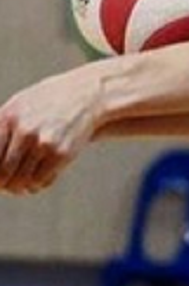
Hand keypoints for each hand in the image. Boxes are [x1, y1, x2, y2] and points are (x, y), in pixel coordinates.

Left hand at [0, 67, 104, 192]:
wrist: (83, 97)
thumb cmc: (45, 103)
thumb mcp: (17, 107)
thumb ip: (0, 128)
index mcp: (8, 118)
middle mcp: (24, 131)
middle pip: (3, 172)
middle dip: (3, 184)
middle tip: (6, 187)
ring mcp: (44, 143)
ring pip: (22, 181)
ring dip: (18, 188)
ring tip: (19, 187)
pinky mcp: (62, 154)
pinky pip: (41, 181)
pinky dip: (35, 187)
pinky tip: (34, 183)